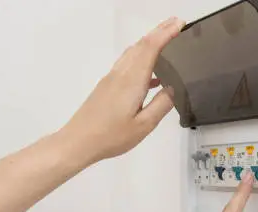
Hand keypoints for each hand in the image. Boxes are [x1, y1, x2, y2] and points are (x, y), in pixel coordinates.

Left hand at [59, 17, 184, 164]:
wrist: (78, 142)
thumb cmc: (111, 136)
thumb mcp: (144, 125)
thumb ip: (161, 105)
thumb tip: (172, 89)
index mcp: (132, 81)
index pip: (150, 49)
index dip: (165, 33)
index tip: (179, 24)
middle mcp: (121, 74)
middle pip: (141, 45)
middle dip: (159, 32)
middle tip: (176, 24)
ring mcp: (112, 79)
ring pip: (133, 53)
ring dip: (149, 43)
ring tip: (166, 42)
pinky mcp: (107, 86)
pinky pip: (128, 64)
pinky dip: (142, 58)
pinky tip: (153, 75)